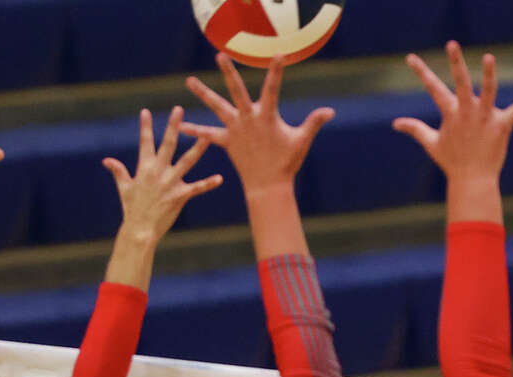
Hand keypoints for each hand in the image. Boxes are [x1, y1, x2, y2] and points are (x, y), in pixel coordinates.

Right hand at [102, 106, 222, 243]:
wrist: (140, 229)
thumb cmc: (132, 209)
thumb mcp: (124, 188)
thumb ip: (118, 171)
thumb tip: (107, 160)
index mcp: (144, 168)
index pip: (144, 142)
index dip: (145, 127)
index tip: (146, 111)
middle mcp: (158, 172)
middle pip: (167, 144)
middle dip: (173, 126)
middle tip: (179, 109)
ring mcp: (170, 183)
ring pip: (186, 161)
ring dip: (197, 149)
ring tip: (207, 136)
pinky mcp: (180, 195)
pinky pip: (197, 188)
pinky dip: (209, 184)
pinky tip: (220, 178)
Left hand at [182, 54, 333, 192]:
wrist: (268, 186)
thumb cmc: (287, 163)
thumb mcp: (301, 141)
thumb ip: (313, 123)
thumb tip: (330, 111)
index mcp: (267, 117)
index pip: (273, 88)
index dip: (276, 72)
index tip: (278, 55)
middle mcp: (248, 119)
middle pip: (236, 91)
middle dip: (228, 73)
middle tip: (220, 56)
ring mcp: (235, 130)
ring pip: (217, 107)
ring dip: (203, 93)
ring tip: (189, 81)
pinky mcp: (226, 142)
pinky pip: (208, 134)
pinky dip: (195, 130)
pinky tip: (181, 125)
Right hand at [393, 41, 512, 181]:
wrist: (472, 181)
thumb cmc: (452, 162)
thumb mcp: (431, 143)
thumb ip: (415, 129)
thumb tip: (395, 123)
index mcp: (451, 113)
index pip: (434, 88)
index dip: (421, 72)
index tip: (410, 58)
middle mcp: (468, 112)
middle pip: (461, 83)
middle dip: (456, 63)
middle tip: (452, 44)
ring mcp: (486, 118)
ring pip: (489, 92)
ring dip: (489, 75)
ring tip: (489, 57)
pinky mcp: (503, 127)